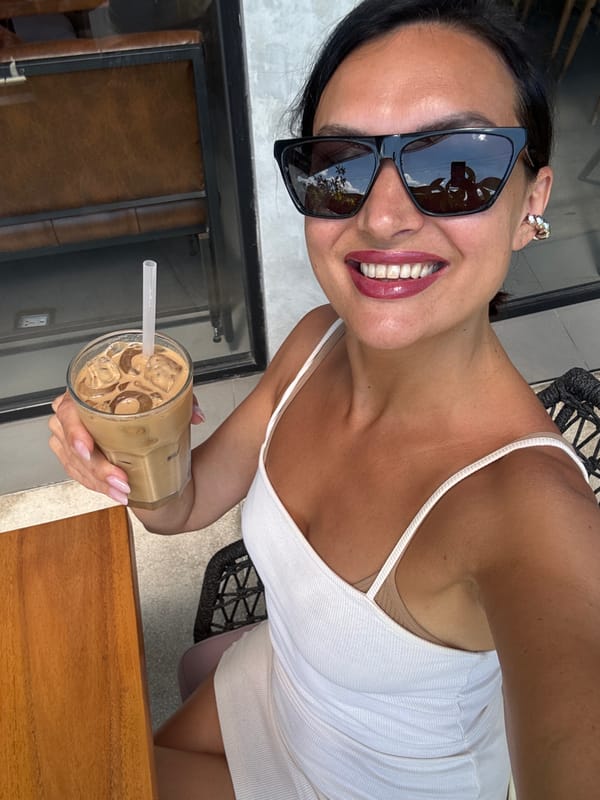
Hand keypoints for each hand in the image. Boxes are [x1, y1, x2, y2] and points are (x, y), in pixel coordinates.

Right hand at [48, 393, 204, 504]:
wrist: (139, 424)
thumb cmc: (143, 406)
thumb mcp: (163, 397)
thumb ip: (182, 401)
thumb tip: (196, 415)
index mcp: (87, 393)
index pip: (68, 411)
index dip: (74, 432)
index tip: (88, 448)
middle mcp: (74, 416)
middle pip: (72, 445)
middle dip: (97, 467)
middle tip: (121, 479)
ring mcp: (71, 440)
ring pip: (77, 466)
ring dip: (101, 482)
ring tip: (123, 490)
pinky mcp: (76, 459)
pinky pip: (81, 476)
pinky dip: (100, 487)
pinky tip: (116, 493)